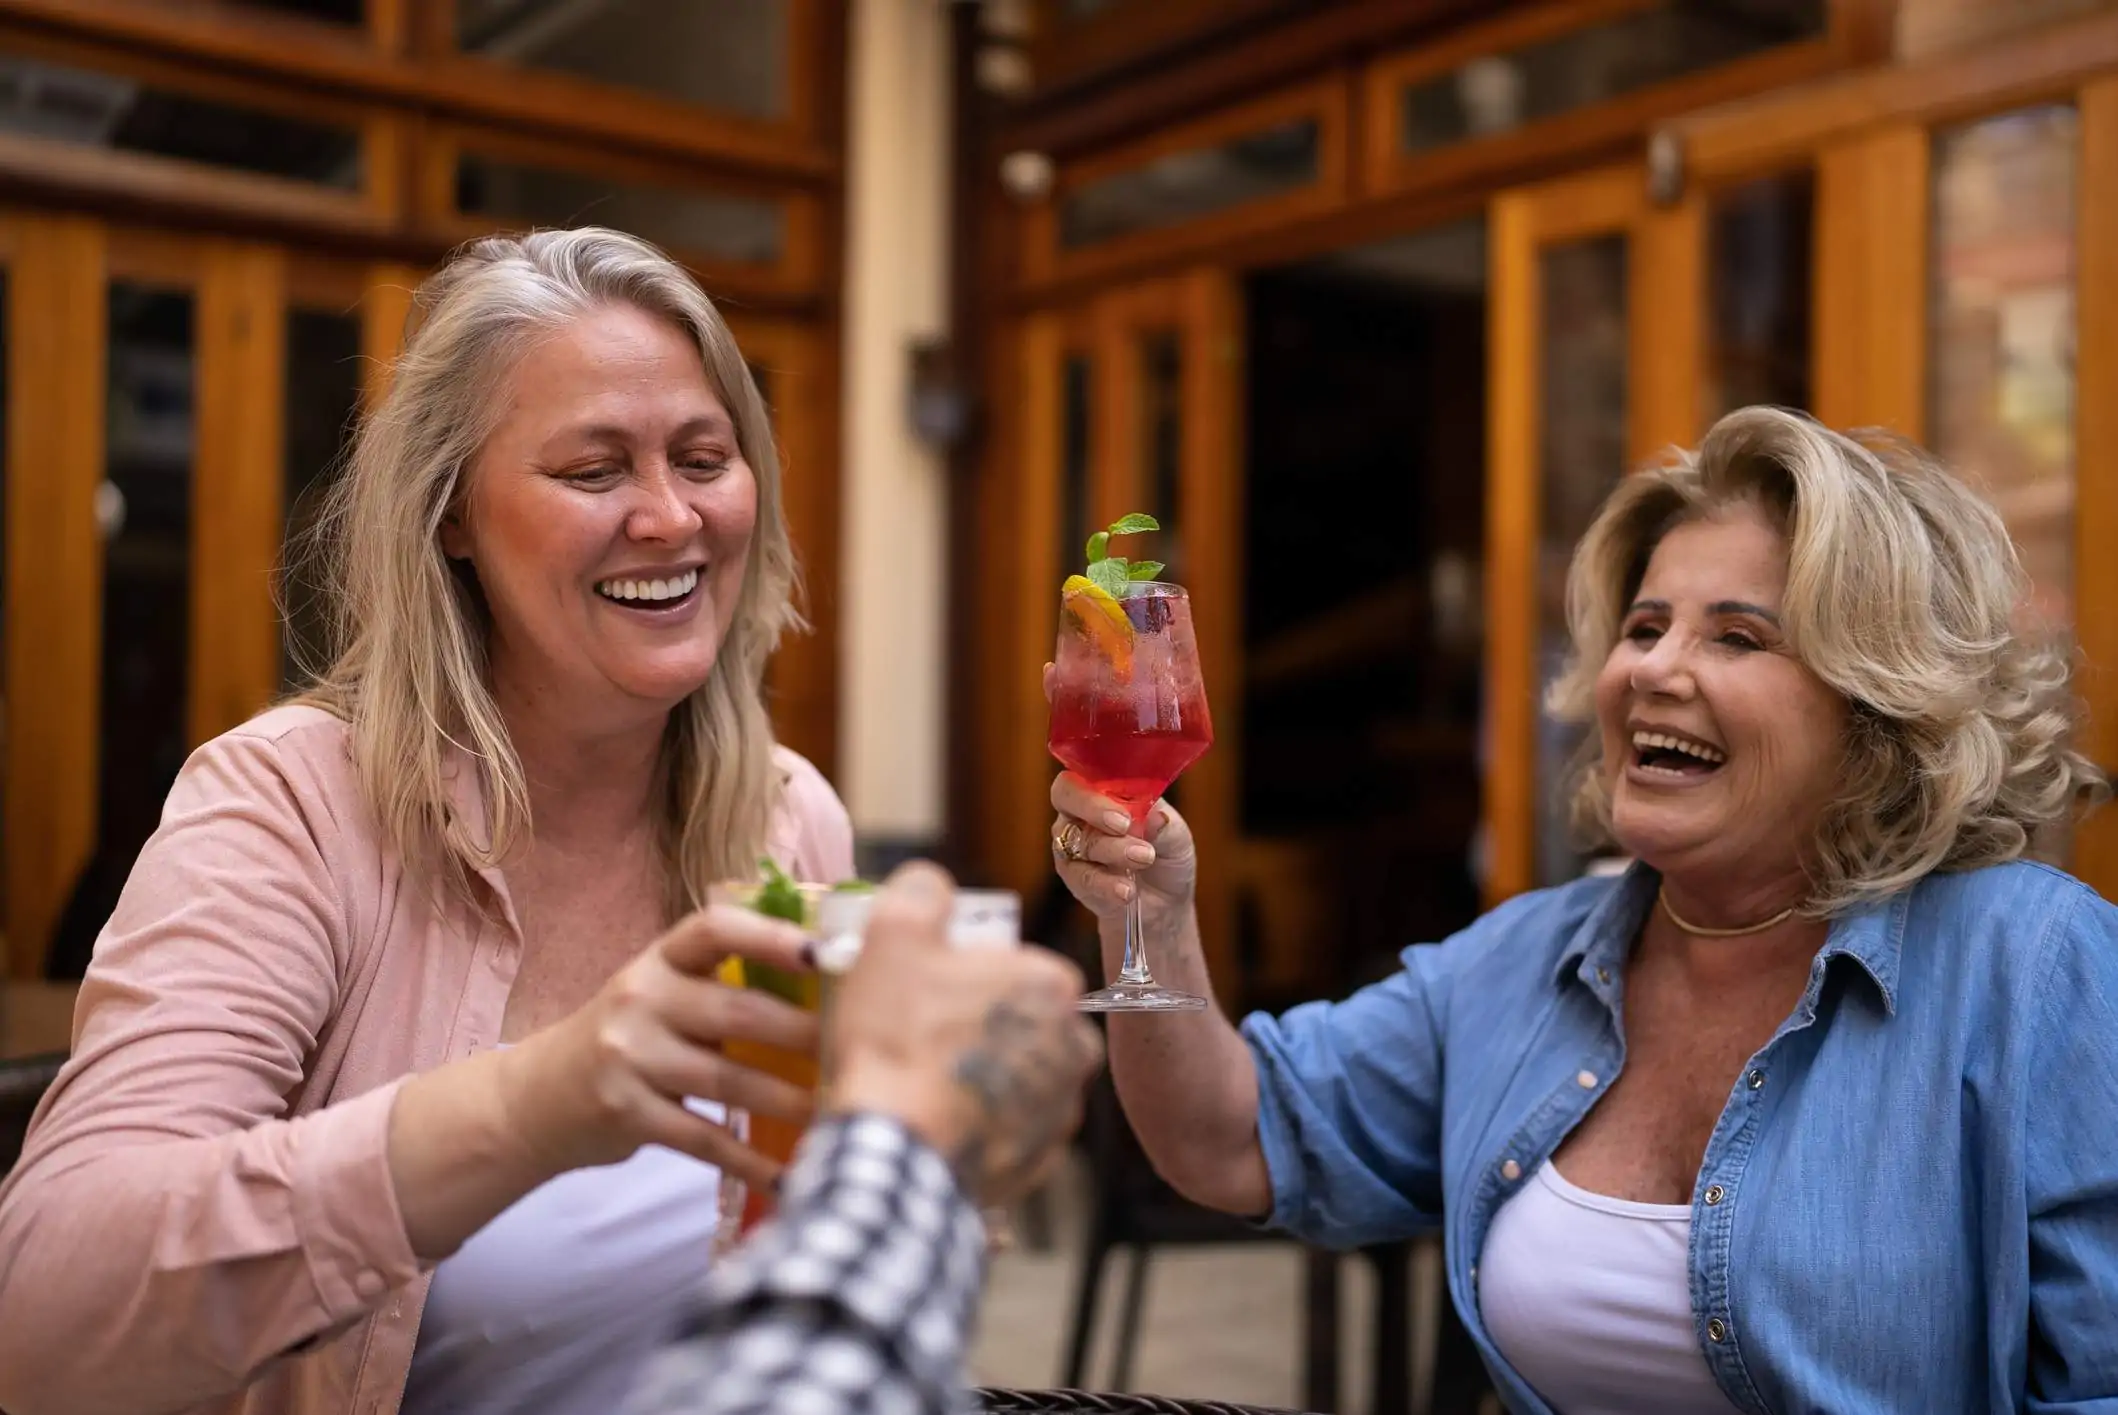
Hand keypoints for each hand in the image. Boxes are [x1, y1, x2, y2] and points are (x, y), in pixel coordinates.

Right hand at [498, 905, 819, 1188]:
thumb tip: (831, 983)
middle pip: (737, 1011)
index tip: (823, 950)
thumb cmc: (631, 1039)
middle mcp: (641, 999)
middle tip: (860, 1046)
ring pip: (727, 1080)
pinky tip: (790, 1174)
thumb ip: (726, 984)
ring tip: (841, 1110)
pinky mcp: (625, 1114)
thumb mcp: (664, 994)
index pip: (715, 929)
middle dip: (804, 1032)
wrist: (537, 1099)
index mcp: (661, 959)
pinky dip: (749, 1160)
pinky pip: (702, 1140)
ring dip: (790, 1100)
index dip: (771, 934)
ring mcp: (629, 1057)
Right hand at [826, 861, 1103, 1207]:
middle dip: (980, 1026)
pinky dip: (982, 1124)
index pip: (1014, 965)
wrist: (892, 1150)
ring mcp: (1062, 1107)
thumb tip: (931, 884)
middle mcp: (1075, 1043)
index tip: (927, 994)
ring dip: (983, 1076)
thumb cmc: (897, 1037)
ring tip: (926, 1083)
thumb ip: (921, 891)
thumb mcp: (894, 936)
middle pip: (1021, 1020)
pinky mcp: (1041, 1159)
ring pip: (1018, 1074)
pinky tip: (940, 1121)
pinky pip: (1010, 1127)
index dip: (965, 976)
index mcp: (1053, 983)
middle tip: (922, 1038)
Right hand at [1049, 772, 1198, 923]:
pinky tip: (1127, 890)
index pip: (1084, 772)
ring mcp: (1074, 845)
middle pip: (1066, 797)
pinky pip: (1082, 878)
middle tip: (1124, 825)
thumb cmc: (1166, 854)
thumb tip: (1155, 815)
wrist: (1166, 901)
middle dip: (1093, 808)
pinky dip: (1105, 884)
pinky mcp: (1076, 878)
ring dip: (1112, 850)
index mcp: (1104, 789)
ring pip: (1079, 841)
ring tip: (1144, 858)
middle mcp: (1081, 813)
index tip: (1123, 808)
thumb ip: (1163, 824)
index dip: (1097, 785)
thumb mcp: (1176, 836)